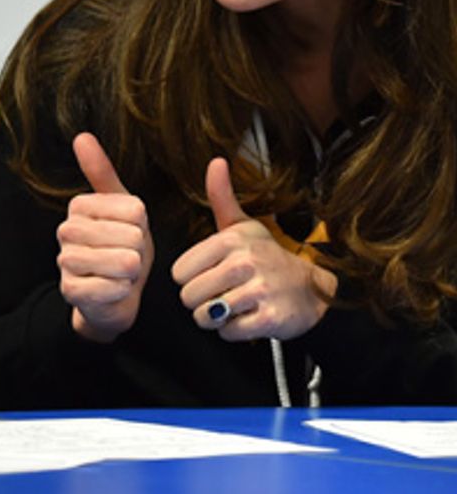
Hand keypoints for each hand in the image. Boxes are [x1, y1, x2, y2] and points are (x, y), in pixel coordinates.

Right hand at [57, 133, 153, 341]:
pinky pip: (113, 287)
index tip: (130, 233)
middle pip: (130, 236)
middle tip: (127, 257)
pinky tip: (116, 289)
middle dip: (139, 251)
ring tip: (123, 272)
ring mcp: (65, 261)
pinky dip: (123, 291)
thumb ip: (103, 173)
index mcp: (80, 205)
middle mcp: (66, 230)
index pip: (134, 210)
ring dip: (132, 272)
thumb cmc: (122, 247)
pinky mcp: (71, 290)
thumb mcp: (123, 208)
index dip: (143, 226)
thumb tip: (81, 136)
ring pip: (122, 261)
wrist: (115, 296)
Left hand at [171, 157, 336, 340]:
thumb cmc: (267, 257)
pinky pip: (229, 332)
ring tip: (230, 307)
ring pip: (207, 316)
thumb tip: (216, 161)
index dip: (189, 279)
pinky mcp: (270, 318)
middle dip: (199, 302)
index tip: (206, 276)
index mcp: (230, 240)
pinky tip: (245, 318)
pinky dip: (233, 331)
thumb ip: (221, 196)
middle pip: (190, 296)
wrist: (313, 288)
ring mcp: (259, 290)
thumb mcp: (242, 225)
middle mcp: (244, 262)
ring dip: (214, 318)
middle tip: (217, 295)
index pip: (180, 272)